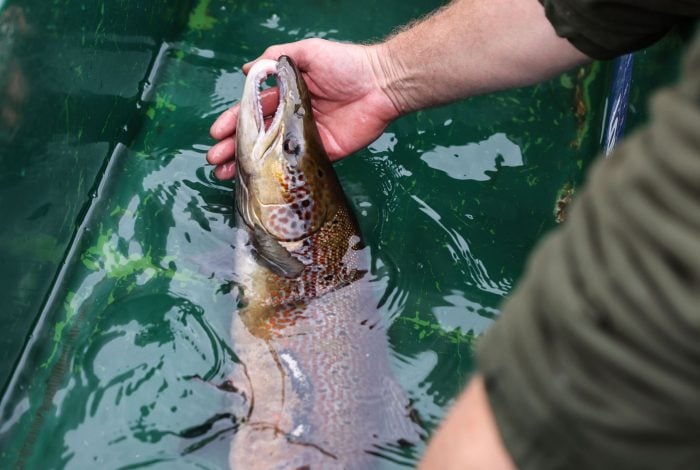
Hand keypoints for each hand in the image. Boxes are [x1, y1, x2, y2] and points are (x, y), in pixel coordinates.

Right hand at [207, 38, 400, 178]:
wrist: (381, 85)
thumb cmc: (346, 64)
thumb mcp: (308, 52)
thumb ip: (277, 58)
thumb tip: (246, 69)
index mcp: (287, 95)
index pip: (253, 110)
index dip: (233, 121)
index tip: (216, 134)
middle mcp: (292, 118)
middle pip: (257, 136)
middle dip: (233, 147)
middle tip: (214, 159)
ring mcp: (305, 138)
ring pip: (271, 154)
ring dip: (247, 165)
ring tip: (225, 174)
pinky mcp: (322, 154)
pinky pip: (295, 165)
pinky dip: (277, 174)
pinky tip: (259, 181)